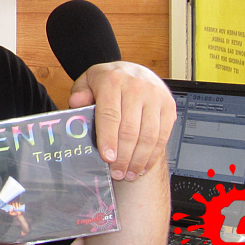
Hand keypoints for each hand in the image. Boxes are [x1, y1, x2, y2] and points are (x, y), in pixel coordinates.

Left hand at [68, 61, 175, 181]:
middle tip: (116, 172)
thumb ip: (80, 93)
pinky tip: (143, 165)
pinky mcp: (169, 106)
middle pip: (130, 129)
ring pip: (149, 136)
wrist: (134, 70)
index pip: (110, 114)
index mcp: (113, 80)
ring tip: (128, 173)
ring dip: (138, 160)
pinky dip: (153, 155)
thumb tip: (76, 104)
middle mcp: (137, 87)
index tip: (107, 158)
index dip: (108, 139)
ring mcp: (156, 96)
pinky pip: (163, 136)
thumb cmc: (108, 81)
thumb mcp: (88, 81)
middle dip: (123, 156)